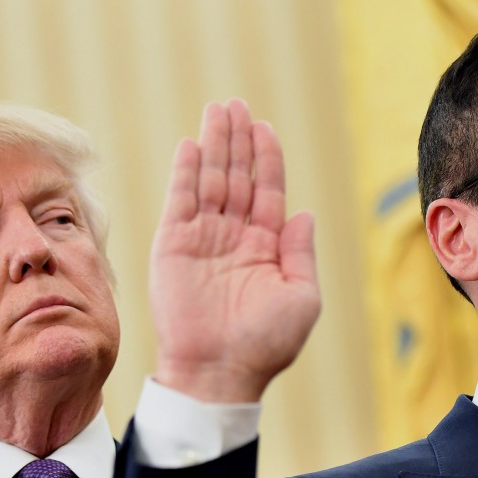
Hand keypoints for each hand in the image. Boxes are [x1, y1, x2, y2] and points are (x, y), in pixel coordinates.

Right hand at [148, 99, 320, 401]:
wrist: (218, 372)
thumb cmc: (265, 343)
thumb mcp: (301, 298)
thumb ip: (301, 253)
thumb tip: (304, 212)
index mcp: (266, 248)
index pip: (267, 192)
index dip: (267, 159)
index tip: (264, 128)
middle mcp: (234, 238)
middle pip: (237, 177)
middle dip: (238, 141)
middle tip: (237, 105)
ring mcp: (203, 240)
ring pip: (210, 180)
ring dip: (214, 145)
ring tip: (218, 111)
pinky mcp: (173, 246)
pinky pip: (180, 201)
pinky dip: (185, 172)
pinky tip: (192, 145)